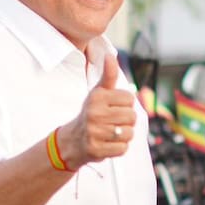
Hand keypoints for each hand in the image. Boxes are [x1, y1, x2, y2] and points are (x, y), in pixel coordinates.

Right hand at [58, 53, 136, 169]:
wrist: (72, 141)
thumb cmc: (92, 113)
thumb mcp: (98, 92)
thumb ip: (108, 75)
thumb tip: (110, 55)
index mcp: (97, 97)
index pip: (130, 99)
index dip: (125, 105)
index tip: (113, 108)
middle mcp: (94, 113)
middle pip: (132, 117)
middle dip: (126, 121)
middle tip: (112, 122)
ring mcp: (94, 132)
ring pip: (129, 133)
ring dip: (124, 135)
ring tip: (111, 133)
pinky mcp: (96, 149)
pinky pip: (123, 149)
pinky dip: (119, 148)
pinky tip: (108, 144)